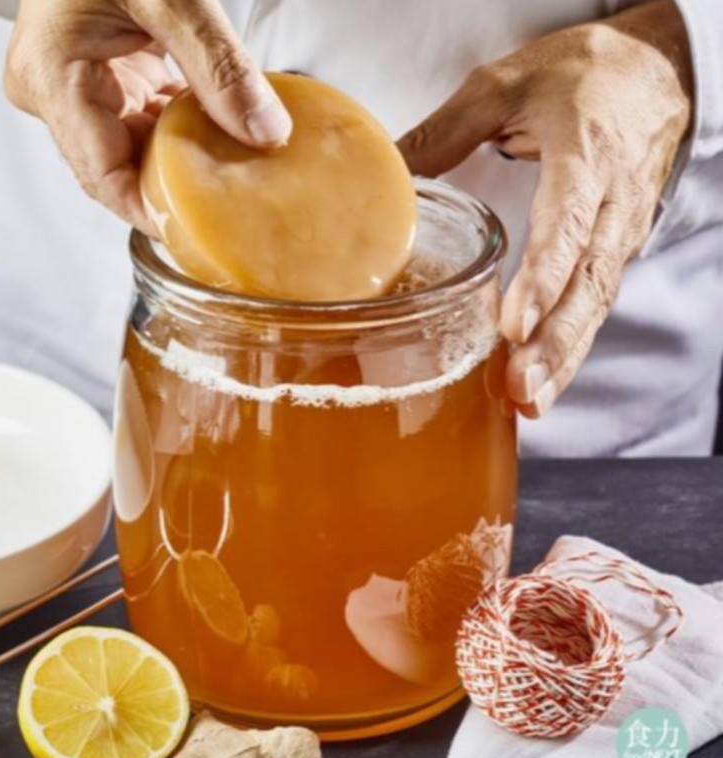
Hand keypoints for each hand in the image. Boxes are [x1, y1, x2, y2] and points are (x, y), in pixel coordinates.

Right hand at [4, 0, 291, 233]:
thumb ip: (219, 67)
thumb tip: (266, 134)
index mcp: (50, 78)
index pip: (101, 176)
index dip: (152, 210)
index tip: (204, 232)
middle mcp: (50, 92)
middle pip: (115, 167)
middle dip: (174, 185)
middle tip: (234, 208)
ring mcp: (68, 86)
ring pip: (128, 146)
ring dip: (179, 156)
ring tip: (233, 173)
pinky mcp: (91, 74)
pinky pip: (134, 118)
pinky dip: (175, 127)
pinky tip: (215, 132)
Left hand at [398, 1, 692, 416]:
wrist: (655, 71)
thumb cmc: (581, 75)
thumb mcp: (506, 83)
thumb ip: (446, 130)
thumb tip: (385, 173)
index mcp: (586, 156)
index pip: (567, 225)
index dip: (543, 278)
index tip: (513, 324)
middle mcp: (610, 203)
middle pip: (586, 283)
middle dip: (552, 342)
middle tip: (517, 389)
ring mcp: (617, 232)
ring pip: (594, 304)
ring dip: (561, 358)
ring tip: (525, 404)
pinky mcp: (611, 251)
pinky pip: (592, 305)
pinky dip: (568, 348)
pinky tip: (539, 387)